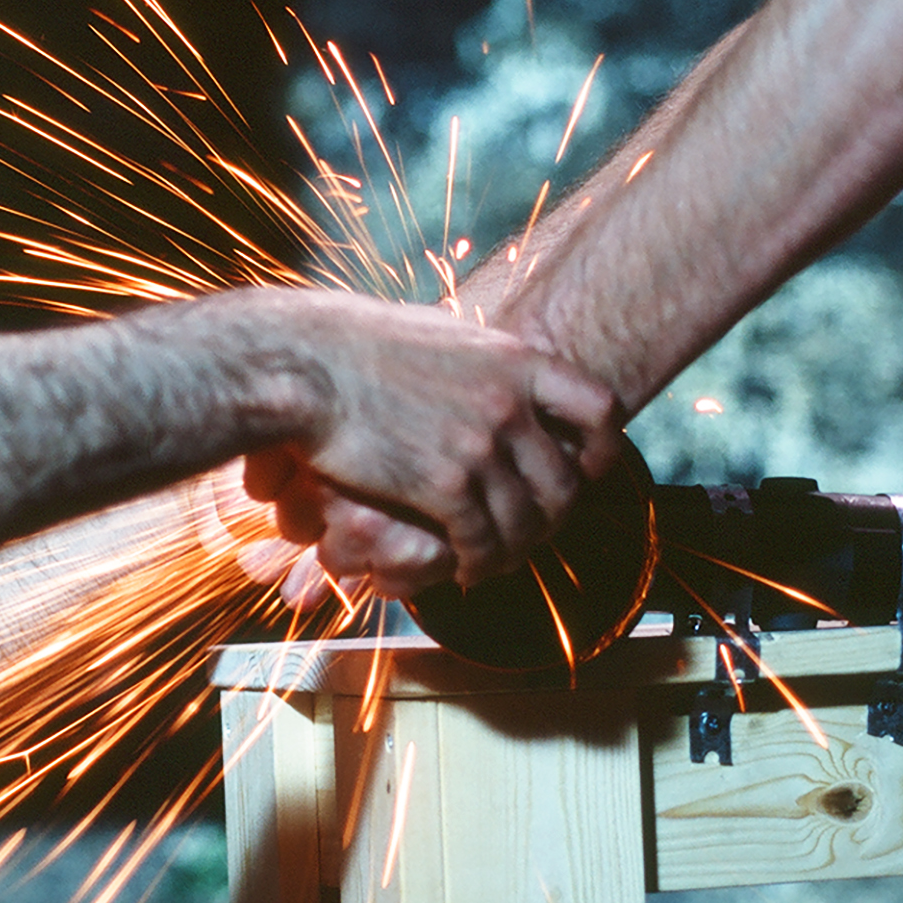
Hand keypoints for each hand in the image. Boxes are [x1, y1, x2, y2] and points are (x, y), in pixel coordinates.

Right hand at [236, 291, 620, 591]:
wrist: (301, 365)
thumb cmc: (348, 343)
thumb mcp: (434, 334)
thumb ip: (473, 359)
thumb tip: (483, 363)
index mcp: (514, 360)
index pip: (599, 409)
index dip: (601, 449)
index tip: (583, 469)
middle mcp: (509, 404)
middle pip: (564, 481)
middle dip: (551, 517)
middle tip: (527, 532)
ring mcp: (481, 446)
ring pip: (525, 522)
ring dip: (511, 551)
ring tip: (489, 561)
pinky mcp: (444, 487)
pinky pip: (482, 542)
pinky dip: (476, 563)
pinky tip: (458, 568)